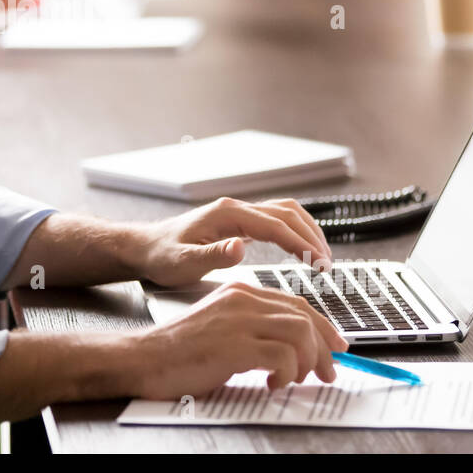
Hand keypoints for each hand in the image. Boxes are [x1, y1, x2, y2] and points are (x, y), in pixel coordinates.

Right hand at [131, 280, 348, 395]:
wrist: (143, 357)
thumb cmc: (178, 350)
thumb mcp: (220, 328)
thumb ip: (251, 328)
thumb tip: (289, 348)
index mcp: (239, 292)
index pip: (295, 303)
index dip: (322, 327)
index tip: (334, 347)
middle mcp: (242, 299)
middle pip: (303, 316)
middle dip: (324, 348)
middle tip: (327, 372)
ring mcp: (238, 320)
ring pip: (299, 333)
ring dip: (307, 362)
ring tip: (295, 380)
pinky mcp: (234, 344)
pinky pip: (283, 356)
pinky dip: (287, 373)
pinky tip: (273, 384)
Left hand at [135, 196, 332, 287]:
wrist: (146, 249)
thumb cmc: (162, 257)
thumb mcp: (183, 263)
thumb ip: (212, 256)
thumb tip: (240, 248)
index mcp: (226, 214)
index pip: (275, 225)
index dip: (300, 243)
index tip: (318, 263)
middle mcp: (235, 208)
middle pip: (286, 213)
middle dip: (311, 236)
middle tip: (327, 264)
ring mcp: (238, 212)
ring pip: (285, 212)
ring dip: (307, 230)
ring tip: (322, 257)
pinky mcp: (238, 221)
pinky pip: (275, 219)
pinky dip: (295, 231)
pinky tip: (303, 248)